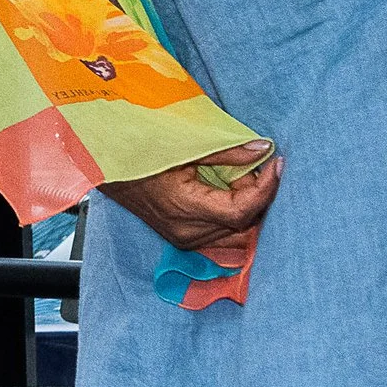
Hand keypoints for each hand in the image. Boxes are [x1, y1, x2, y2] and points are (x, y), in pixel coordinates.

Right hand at [98, 140, 279, 252]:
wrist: (109, 170)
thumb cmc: (142, 153)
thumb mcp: (185, 146)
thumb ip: (226, 152)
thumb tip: (263, 149)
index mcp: (184, 207)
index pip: (240, 211)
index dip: (265, 189)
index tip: (276, 164)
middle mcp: (187, 232)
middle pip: (244, 223)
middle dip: (258, 194)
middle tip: (257, 166)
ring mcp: (186, 240)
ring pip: (238, 233)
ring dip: (248, 205)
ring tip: (242, 178)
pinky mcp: (185, 240)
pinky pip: (224, 235)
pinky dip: (235, 215)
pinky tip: (231, 192)